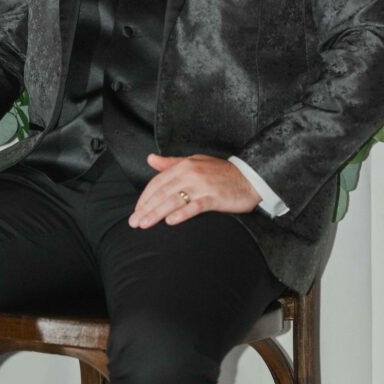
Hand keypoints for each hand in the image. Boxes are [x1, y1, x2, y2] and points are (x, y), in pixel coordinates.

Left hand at [129, 154, 260, 229]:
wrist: (250, 178)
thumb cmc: (221, 172)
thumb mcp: (195, 162)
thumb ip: (171, 163)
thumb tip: (150, 159)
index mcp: (184, 165)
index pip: (158, 181)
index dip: (145, 197)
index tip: (136, 210)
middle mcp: (190, 174)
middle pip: (162, 192)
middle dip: (146, 207)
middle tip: (134, 222)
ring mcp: (202, 186)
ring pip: (174, 200)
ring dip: (157, 213)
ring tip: (145, 224)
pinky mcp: (214, 198)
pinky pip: (195, 206)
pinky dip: (182, 213)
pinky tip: (171, 222)